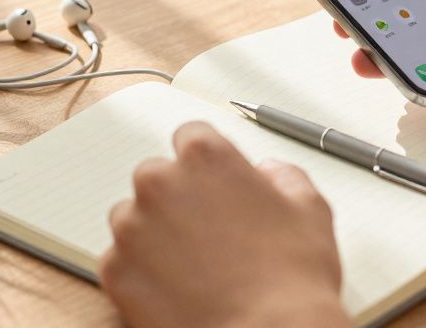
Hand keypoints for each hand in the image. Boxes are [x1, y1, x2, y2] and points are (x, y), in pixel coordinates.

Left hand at [99, 122, 349, 327]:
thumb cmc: (291, 278)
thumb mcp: (310, 209)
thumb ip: (284, 177)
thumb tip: (269, 174)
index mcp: (205, 156)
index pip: (191, 137)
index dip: (207, 164)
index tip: (214, 185)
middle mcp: (160, 183)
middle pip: (157, 177)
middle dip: (177, 199)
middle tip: (207, 232)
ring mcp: (132, 227)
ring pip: (133, 219)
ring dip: (155, 234)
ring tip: (193, 266)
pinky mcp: (115, 271)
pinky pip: (121, 261)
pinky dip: (141, 273)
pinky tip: (176, 289)